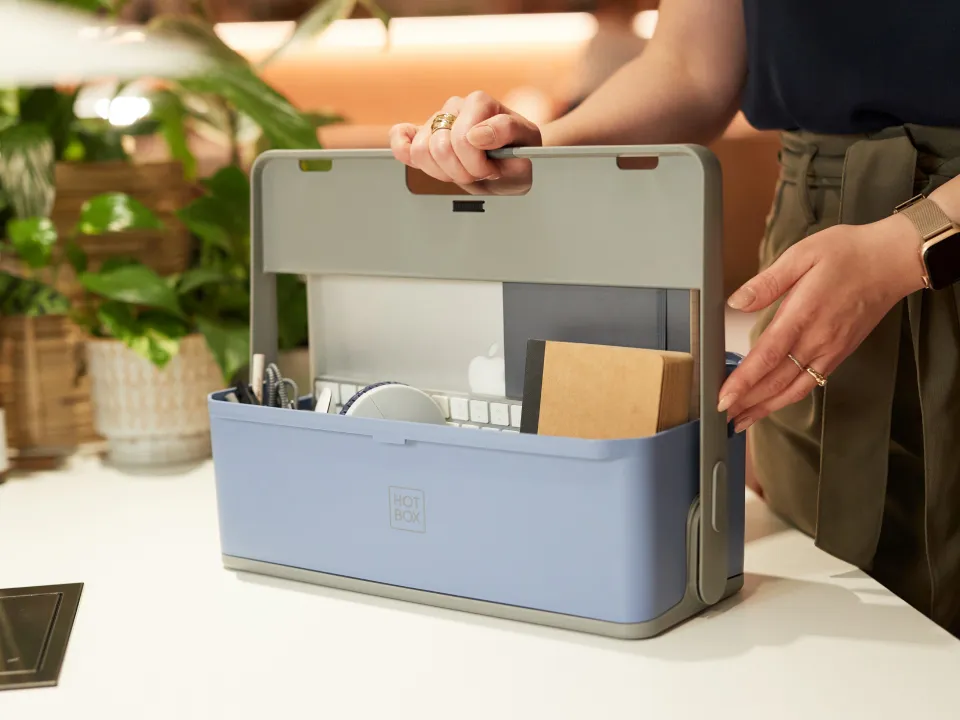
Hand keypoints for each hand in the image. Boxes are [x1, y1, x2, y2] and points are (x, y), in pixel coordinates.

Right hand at [388, 91, 541, 194]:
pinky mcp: (421, 134)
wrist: (511, 165)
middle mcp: (455, 106)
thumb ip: (507, 130)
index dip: (477, 164)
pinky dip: (404, 150)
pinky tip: (424, 161)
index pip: (462, 140)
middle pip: (439, 148)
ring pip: (421, 151)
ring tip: (463, 171)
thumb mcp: (527, 143)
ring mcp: (436, 120)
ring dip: (443, 172)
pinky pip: (400, 137)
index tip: (492, 170)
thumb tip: (476, 133)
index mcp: (479, 103)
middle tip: (478, 173)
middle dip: (461, 171)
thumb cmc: (519, 154)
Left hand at [718, 214, 926, 431]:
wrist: (893, 261)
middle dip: (747, 402)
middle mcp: (817, 340)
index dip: (743, 382)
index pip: (766, 357)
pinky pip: (810, 383)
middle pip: (776, 382)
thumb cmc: (848, 253)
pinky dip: (788, 398)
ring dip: (766, 407)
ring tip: (742, 420)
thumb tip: (736, 301)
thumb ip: (767, 282)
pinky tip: (773, 402)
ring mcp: (830, 350)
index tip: (723, 399)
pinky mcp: (839, 353)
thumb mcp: (802, 254)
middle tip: (722, 417)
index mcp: (802, 315)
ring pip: (793, 389)